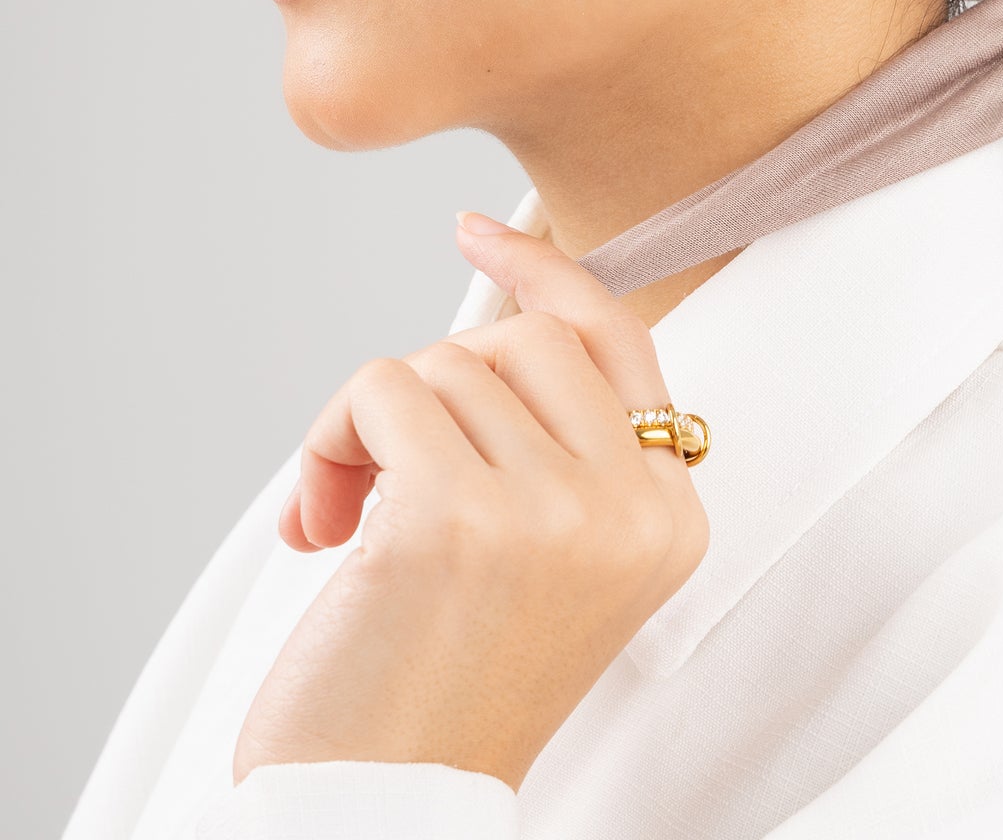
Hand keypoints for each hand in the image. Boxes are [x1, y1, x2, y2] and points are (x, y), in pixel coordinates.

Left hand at [231, 211, 710, 792]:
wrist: (391, 813)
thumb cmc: (454, 688)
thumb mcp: (559, 561)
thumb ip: (563, 443)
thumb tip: (504, 299)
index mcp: (670, 515)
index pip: (618, 340)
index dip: (545, 272)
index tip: (478, 229)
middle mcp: (629, 508)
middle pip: (521, 338)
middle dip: (437, 380)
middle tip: (386, 467)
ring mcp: (550, 511)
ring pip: (443, 362)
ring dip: (368, 425)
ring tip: (349, 515)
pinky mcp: (454, 518)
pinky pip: (381, 391)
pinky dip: (331, 439)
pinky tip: (324, 524)